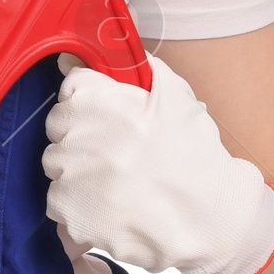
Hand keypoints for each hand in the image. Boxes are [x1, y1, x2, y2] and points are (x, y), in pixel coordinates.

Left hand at [43, 50, 273, 273]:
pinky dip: (80, 213)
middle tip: (118, 158)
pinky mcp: (72, 217)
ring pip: (58, 171)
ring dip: (80, 178)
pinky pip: (61, 209)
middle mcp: (78, 137)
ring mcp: (71, 179)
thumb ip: (140, 68)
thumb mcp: (177, 98)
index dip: (90, 105)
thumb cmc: (197, 159)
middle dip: (82, 142)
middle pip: (59, 132)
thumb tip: (98, 51)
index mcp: (98, 101)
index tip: (106, 121)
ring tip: (119, 189)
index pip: (71, 90)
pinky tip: (113, 213)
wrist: (215, 222)